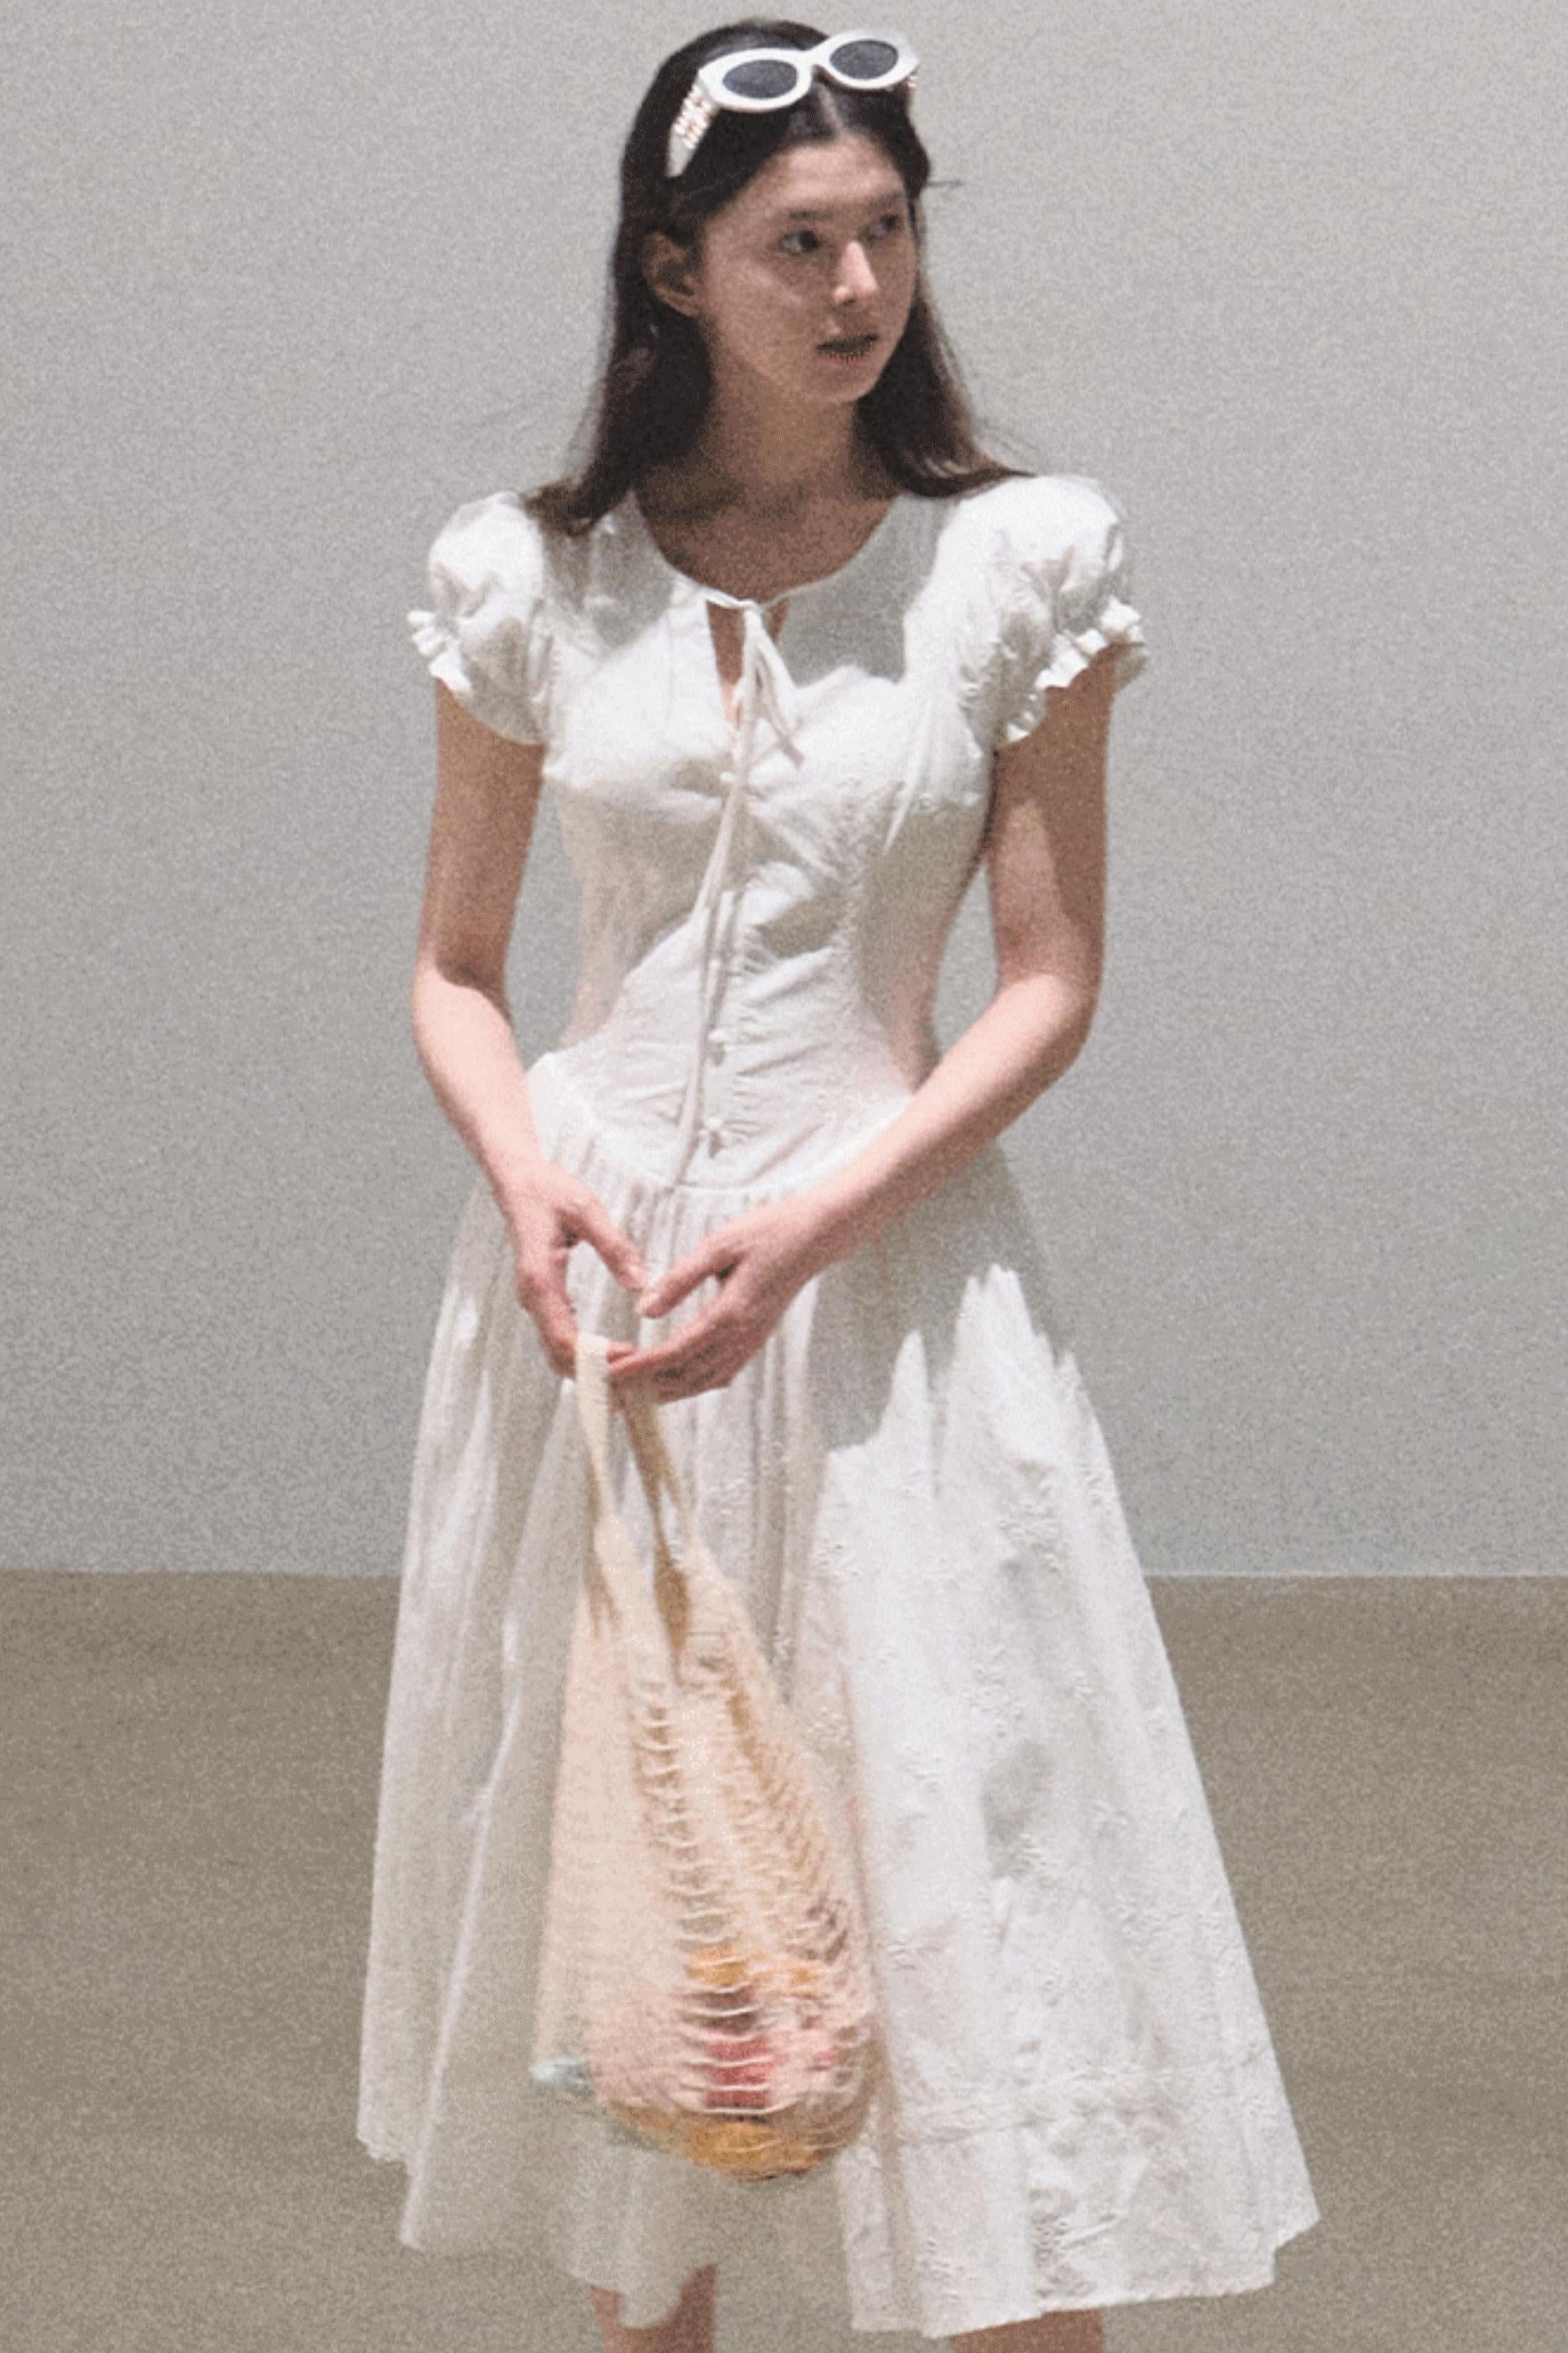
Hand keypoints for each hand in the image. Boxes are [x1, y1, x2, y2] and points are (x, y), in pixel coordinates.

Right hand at [502, 1160, 649, 1381]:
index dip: (597, 1357)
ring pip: (557, 1353)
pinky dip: (584, 1356)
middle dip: (596, 1375)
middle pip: (560, 1356)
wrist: (517, 1179)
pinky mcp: (542, 1299)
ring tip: (630, 1377)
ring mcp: (535, 1301)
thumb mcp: (587, 1209)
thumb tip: (641, 1284)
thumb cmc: (549, 1190)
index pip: (565, 1338)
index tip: (631, 1359)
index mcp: (540, 1279)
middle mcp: (533, 1297)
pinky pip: (559, 1338)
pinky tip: (612, 1357)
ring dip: (590, 1370)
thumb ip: (614, 1246)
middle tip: (638, 1382)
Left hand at [606, 1195, 832, 1403]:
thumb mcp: (718, 1245)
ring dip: (668, 1390)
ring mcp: (751, 1341)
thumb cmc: (768, 1232)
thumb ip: (680, 1279)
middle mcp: (742, 1337)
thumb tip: (644, 1310)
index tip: (612, 1373)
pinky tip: (676, 1381)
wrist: (814, 1236)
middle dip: (647, 1386)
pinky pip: (720, 1373)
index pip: (676, 1352)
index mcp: (731, 1314)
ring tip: (635, 1393)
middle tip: (613, 1390)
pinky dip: (693, 1383)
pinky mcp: (755, 1339)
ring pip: (703, 1381)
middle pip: (687, 1376)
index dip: (641, 1366)